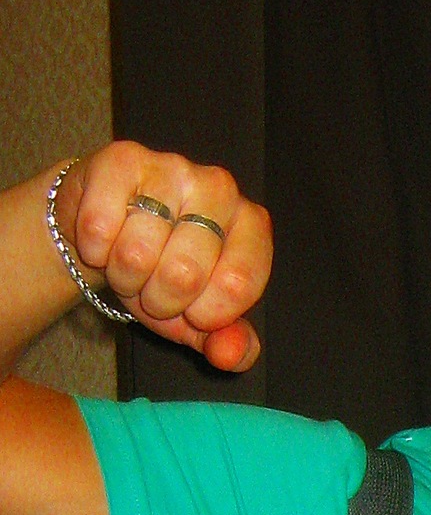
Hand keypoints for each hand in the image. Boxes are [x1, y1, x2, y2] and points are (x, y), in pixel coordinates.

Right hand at [54, 143, 272, 371]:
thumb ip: (228, 344)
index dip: (204, 314)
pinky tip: (103, 241)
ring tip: (128, 263)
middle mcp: (220, 188)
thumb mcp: (199, 319)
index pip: (236, 286)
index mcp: (251, 226)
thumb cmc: (162, 273)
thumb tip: (230, 355)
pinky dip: (95, 251)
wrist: (108, 231)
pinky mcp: (123, 159)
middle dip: (158, 299)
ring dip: (124, 276)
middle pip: (184, 274)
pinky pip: (100, 227)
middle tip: (153, 286)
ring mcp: (172, 167)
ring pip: (137, 253)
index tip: (192, 309)